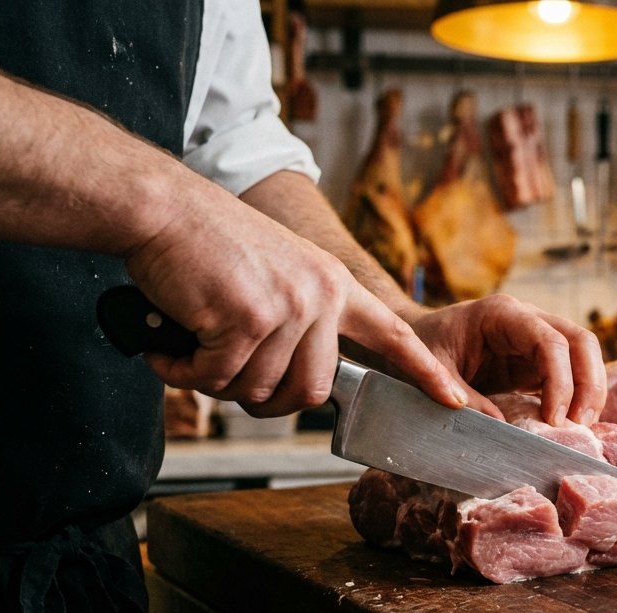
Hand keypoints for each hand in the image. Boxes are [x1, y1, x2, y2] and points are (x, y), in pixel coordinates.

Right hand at [124, 185, 465, 417]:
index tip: (453, 400)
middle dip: (263, 399)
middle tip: (223, 375)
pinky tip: (169, 351)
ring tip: (192, 349)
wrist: (164, 208)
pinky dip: (184, 375)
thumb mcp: (280, 272)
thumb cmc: (209, 246)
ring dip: (216, 382)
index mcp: (335, 285)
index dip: (424, 372)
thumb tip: (297, 382)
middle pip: (310, 392)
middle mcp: (321, 296)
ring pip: (258, 391)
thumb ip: (302, 319)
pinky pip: (216, 380)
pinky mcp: (246, 320)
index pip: (394, 335)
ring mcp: (288, 308)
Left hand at [406, 294, 606, 426]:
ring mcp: (535, 338)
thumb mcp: (430, 369)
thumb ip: (461, 394)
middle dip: (589, 383)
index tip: (555, 419)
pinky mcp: (535, 360)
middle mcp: (528, 319)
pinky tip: (573, 423)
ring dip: (590, 390)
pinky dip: (577, 397)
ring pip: (583, 355)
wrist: (412, 336)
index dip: (561, 380)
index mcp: (502, 314)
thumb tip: (499, 425)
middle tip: (581, 424)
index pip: (550, 341)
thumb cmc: (421, 345)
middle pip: (581, 341)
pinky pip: (570, 373)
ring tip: (582, 427)